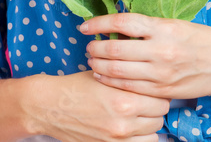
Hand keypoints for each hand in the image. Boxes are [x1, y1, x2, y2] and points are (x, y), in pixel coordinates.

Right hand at [30, 69, 169, 141]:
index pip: (161, 100)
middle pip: (159, 118)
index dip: (157, 93)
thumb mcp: (105, 75)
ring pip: (153, 136)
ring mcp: (117, 139)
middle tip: (145, 101)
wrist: (50, 106)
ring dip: (149, 125)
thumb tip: (151, 76)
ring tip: (139, 116)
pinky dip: (139, 138)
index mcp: (125, 101)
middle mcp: (124, 124)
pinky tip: (132, 129)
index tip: (151, 90)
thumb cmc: (76, 87)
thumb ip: (130, 78)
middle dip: (155, 108)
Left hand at [80, 12, 210, 99]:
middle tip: (88, 46)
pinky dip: (112, 81)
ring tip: (91, 60)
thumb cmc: (204, 40)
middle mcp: (162, 50)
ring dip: (99, 65)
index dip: (99, 23)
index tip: (85, 27)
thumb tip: (119, 25)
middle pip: (115, 48)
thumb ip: (150, 26)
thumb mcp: (177, 24)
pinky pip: (130, 87)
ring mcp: (162, 73)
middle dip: (95, 48)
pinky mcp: (164, 91)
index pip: (123, 22)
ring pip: (119, 71)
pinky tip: (104, 76)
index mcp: (164, 28)